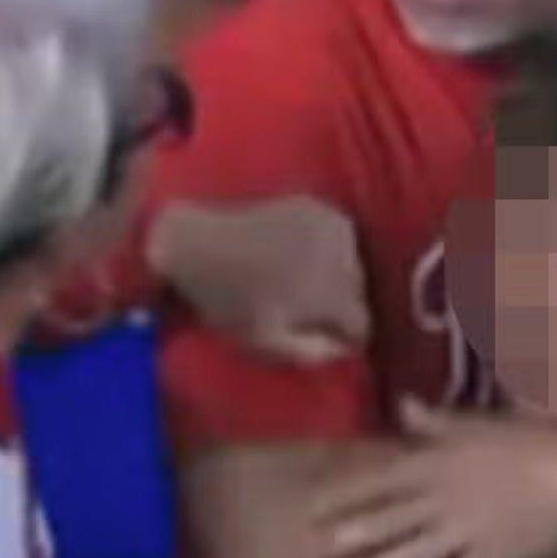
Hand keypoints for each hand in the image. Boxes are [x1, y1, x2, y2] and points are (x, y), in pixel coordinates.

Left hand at [150, 195, 368, 363]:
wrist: (194, 243)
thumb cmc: (225, 299)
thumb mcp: (262, 340)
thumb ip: (309, 352)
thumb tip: (343, 351)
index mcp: (330, 291)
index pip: (361, 322)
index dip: (346, 336)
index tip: (329, 337)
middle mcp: (339, 254)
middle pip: (358, 289)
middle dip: (340, 302)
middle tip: (308, 308)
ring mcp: (327, 224)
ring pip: (352, 259)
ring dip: (336, 272)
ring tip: (301, 280)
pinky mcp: (312, 205)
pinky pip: (337, 234)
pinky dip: (326, 246)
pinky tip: (298, 253)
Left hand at [314, 398, 556, 557]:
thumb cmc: (537, 442)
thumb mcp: (480, 424)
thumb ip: (437, 419)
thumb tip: (403, 403)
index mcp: (435, 464)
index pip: (378, 480)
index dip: (344, 493)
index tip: (312, 504)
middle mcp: (440, 500)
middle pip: (387, 520)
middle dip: (351, 533)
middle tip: (314, 545)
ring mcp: (463, 534)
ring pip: (410, 555)